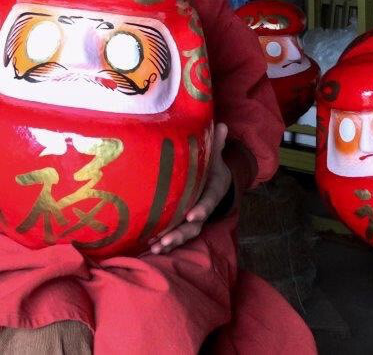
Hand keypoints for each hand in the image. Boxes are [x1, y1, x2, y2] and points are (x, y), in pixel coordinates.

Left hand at [151, 123, 231, 254]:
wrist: (216, 180)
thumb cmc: (211, 165)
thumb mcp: (215, 154)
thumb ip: (217, 143)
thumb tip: (223, 125)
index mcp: (213, 190)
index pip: (209, 201)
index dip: (202, 208)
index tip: (193, 214)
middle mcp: (204, 207)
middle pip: (195, 224)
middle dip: (181, 232)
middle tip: (166, 239)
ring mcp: (194, 217)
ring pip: (185, 233)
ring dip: (170, 241)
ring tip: (156, 247)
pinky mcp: (183, 222)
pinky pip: (176, 234)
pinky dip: (165, 242)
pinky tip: (149, 247)